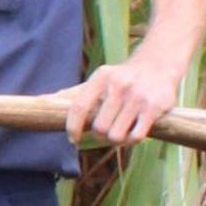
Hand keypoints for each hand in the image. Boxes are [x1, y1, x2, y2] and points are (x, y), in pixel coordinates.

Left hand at [57, 57, 178, 145]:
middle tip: (105, 133)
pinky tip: (132, 135)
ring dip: (116, 140)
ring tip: (119, 133)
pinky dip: (131, 141)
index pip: (79, 107)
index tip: (73, 139)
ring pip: (116, 135)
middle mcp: (117, 85)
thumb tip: (47, 100)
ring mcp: (136, 97)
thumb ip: (78, 92)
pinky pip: (136, 136)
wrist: (159, 64)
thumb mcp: (101, 77)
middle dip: (99, 136)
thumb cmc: (124, 76)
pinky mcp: (153, 108)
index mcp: (100, 78)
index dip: (73, 127)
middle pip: (99, 127)